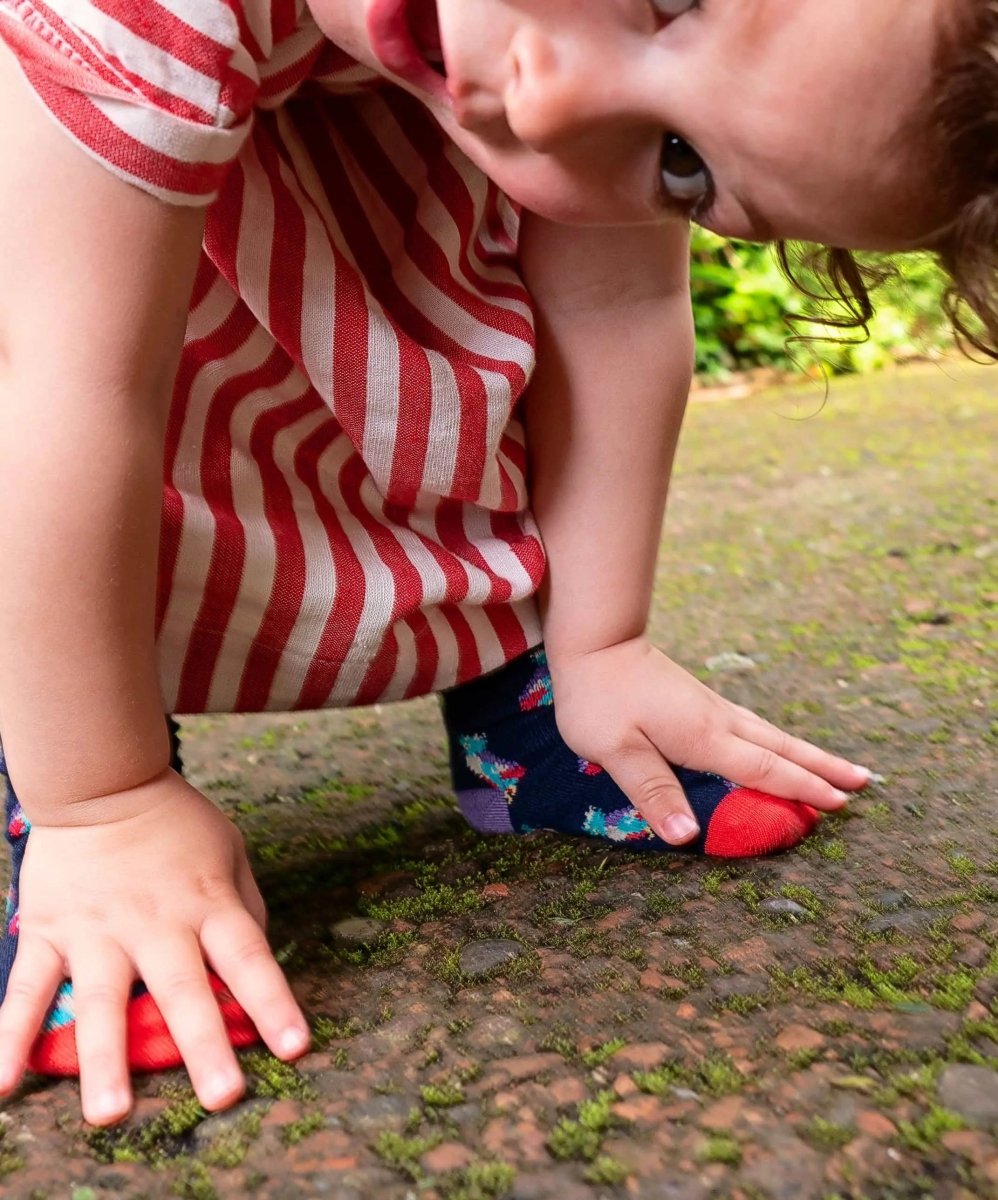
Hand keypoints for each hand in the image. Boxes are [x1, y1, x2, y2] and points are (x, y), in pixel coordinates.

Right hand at [0, 770, 309, 1124]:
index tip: (295, 1047)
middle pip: (184, 991)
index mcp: (208, 904)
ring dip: (106, 1059)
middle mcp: (158, 924)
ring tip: (109, 1113)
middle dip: (204, 1046)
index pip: (250, 958)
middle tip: (222, 1096)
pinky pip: (29, 990)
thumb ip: (245, 909)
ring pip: (104, 1002)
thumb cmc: (176, 822)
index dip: (274, 1003)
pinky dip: (12, 1036)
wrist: (102, 781)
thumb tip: (254, 967)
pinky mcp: (50, 932)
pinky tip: (5, 1083)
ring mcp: (99, 931)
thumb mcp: (229, 851)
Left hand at [548, 637, 869, 844]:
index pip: (763, 769)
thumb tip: (687, 836)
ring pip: (770, 734)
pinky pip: (753, 728)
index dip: (801, 789)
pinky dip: (778, 742)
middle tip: (866, 783)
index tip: (840, 803)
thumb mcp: (615, 750)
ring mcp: (710, 707)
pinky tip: (778, 746)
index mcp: (703, 737)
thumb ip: (652, 791)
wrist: (595, 641)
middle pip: (780, 748)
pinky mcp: (698, 701)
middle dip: (823, 767)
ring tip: (839, 766)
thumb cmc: (598, 698)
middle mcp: (716, 720)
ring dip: (806, 753)